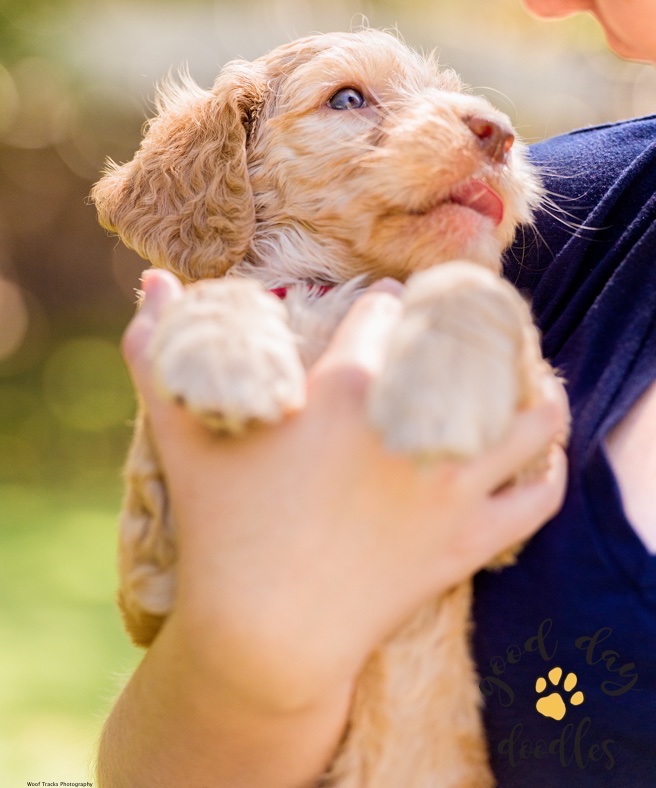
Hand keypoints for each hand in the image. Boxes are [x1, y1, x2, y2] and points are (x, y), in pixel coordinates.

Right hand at [122, 269, 567, 713]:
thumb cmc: (218, 528)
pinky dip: (549, 464)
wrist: (264, 636)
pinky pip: (540, 493)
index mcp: (346, 387)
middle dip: (469, 328)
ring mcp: (449, 484)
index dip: (388, 302)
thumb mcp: (180, 431)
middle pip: (470, 346)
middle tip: (461, 329)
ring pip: (529, 415)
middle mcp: (411, 424)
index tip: (391, 303)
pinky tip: (539, 447)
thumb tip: (150, 285)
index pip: (387, 313)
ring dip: (532, 386)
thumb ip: (157, 350)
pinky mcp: (471, 540)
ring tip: (520, 376)